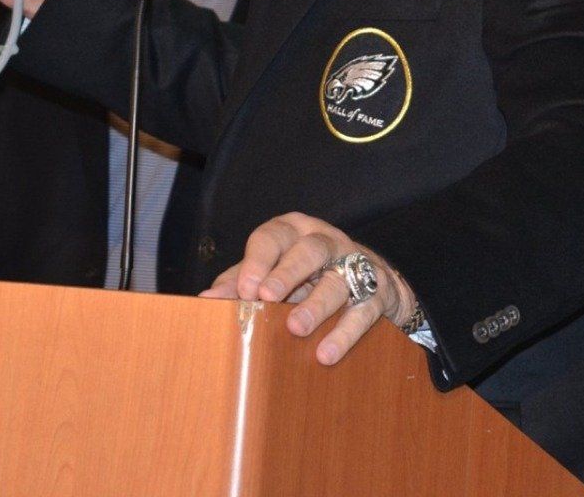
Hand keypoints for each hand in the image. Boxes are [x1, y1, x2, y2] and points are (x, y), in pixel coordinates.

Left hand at [199, 213, 417, 366]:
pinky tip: (326, 352)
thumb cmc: (306, 274)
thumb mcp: (271, 271)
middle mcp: (326, 242)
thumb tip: (205, 301)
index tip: (246, 289)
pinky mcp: (378, 292)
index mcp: (293, 231)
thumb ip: (240, 283)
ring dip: (316, 305)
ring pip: (338, 280)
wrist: (370, 279)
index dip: (258, 261)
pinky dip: (345, 332)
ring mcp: (356, 264)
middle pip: (309, 250)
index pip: (272, 237)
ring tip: (296, 328)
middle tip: (267, 297)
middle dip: (287, 273)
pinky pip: (363, 310)